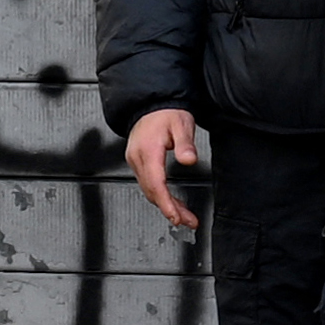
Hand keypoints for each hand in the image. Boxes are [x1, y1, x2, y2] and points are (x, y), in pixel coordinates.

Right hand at [124, 106, 205, 226]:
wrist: (151, 103)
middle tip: (187, 220)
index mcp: (148, 150)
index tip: (176, 217)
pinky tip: (171, 201)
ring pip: (149, 190)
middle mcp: (138, 158)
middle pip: (152, 191)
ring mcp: (135, 160)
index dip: (166, 204)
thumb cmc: (166, 112)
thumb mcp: (181, 124)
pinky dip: (159, 195)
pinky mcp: (137, 161)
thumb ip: (185, 143)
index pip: (156, 184)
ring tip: (183, 215)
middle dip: (169, 209)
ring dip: (165, 204)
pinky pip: (147, 183)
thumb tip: (189, 159)